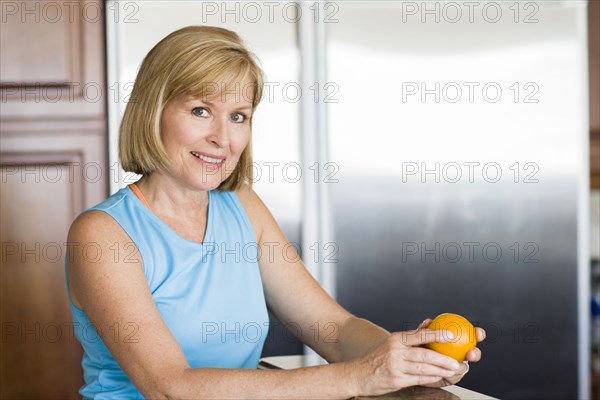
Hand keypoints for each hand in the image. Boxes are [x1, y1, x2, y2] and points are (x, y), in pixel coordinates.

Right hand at [346, 327, 464, 396]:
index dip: (436, 334)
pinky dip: (430, 378)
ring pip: (423, 368)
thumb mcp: (390, 343)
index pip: (419, 335)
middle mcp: (395, 351)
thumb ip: (409, 338)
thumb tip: (429, 327)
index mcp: (395, 339)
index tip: (451, 334)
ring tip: (452, 370)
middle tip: (456, 361)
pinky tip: (438, 377)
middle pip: (424, 354)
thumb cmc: (377, 358)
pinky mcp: (395, 380)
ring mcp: (395, 366)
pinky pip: (417, 379)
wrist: (358, 374)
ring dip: (440, 370)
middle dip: (443, 358)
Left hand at [417, 318, 485, 387]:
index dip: (478, 334)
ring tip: (455, 366)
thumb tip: (428, 322)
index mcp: (458, 341)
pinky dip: (449, 374)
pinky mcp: (452, 378)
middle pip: (473, 353)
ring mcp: (457, 366)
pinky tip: (443, 372)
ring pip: (464, 368)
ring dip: (460, 367)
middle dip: (475, 354)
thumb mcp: (422, 338)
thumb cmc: (421, 348)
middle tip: (470, 354)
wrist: (416, 365)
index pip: (471, 335)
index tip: (478, 333)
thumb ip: (426, 331)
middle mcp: (461, 354)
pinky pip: (453, 377)